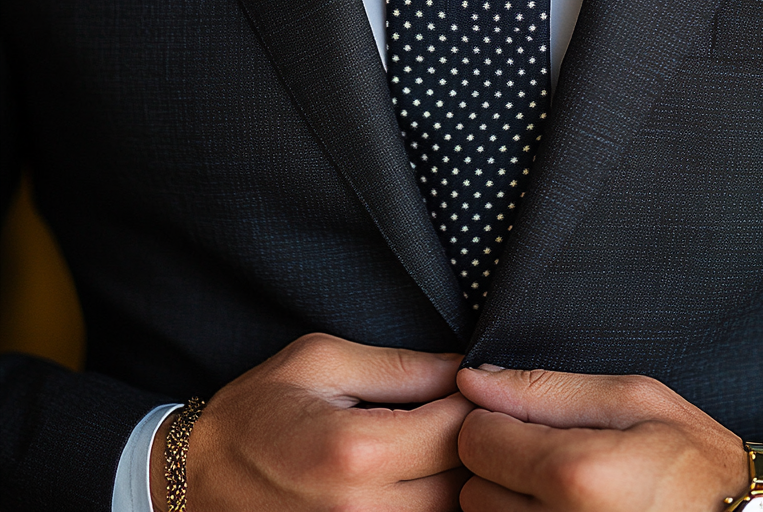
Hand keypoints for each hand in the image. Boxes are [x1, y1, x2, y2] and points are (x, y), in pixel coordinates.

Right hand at [150, 332, 470, 511]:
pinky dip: (423, 505)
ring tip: (436, 444)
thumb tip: (461, 369)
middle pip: (459, 484)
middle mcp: (359, 509)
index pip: (453, 431)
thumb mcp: (321, 360)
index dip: (473, 402)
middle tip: (462, 412)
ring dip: (452, 481)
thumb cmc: (257, 407)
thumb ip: (399, 367)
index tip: (471, 384)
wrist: (194, 474)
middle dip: (470, 445)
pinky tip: (413, 476)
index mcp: (353, 450)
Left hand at [455, 366, 748, 511]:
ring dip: (512, 503)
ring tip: (567, 491)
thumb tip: (473, 378)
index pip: (475, 438)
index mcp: (576, 474)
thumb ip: (545, 388)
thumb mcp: (632, 400)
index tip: (526, 420)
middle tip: (554, 457)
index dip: (496, 420)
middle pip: (473, 487)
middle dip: (502, 465)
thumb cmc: (694, 462)